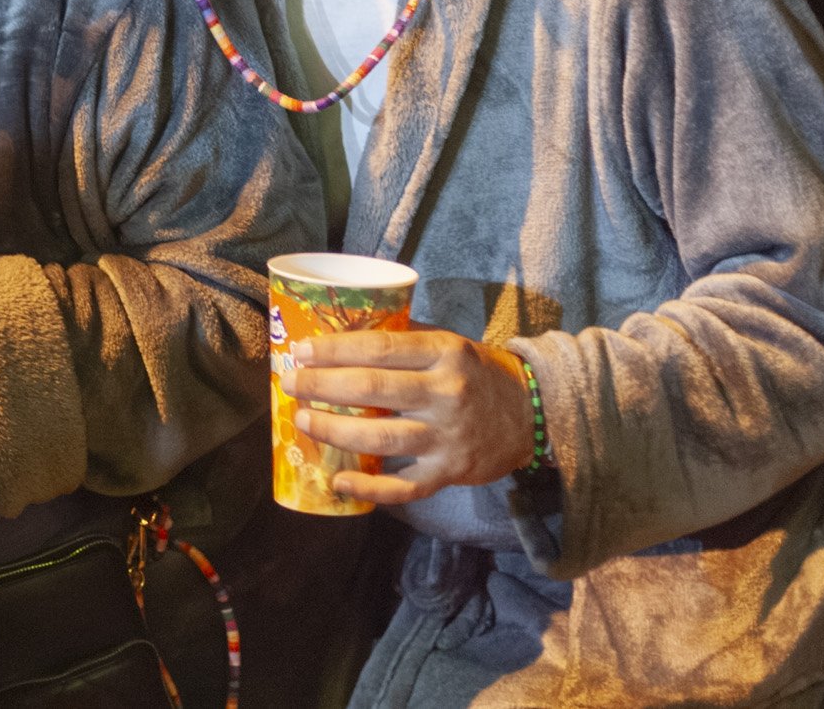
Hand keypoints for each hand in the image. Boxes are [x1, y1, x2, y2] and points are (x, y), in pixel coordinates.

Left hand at [289, 326, 537, 505]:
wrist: (532, 413)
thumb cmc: (477, 373)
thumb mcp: (449, 343)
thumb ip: (404, 340)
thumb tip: (340, 336)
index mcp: (444, 354)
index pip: (379, 348)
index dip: (335, 350)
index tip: (301, 351)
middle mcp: (446, 394)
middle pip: (373, 389)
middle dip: (323, 386)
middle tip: (290, 383)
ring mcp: (449, 437)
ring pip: (382, 438)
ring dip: (336, 431)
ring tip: (303, 420)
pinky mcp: (451, 472)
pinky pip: (405, 486)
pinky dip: (370, 487)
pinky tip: (338, 482)